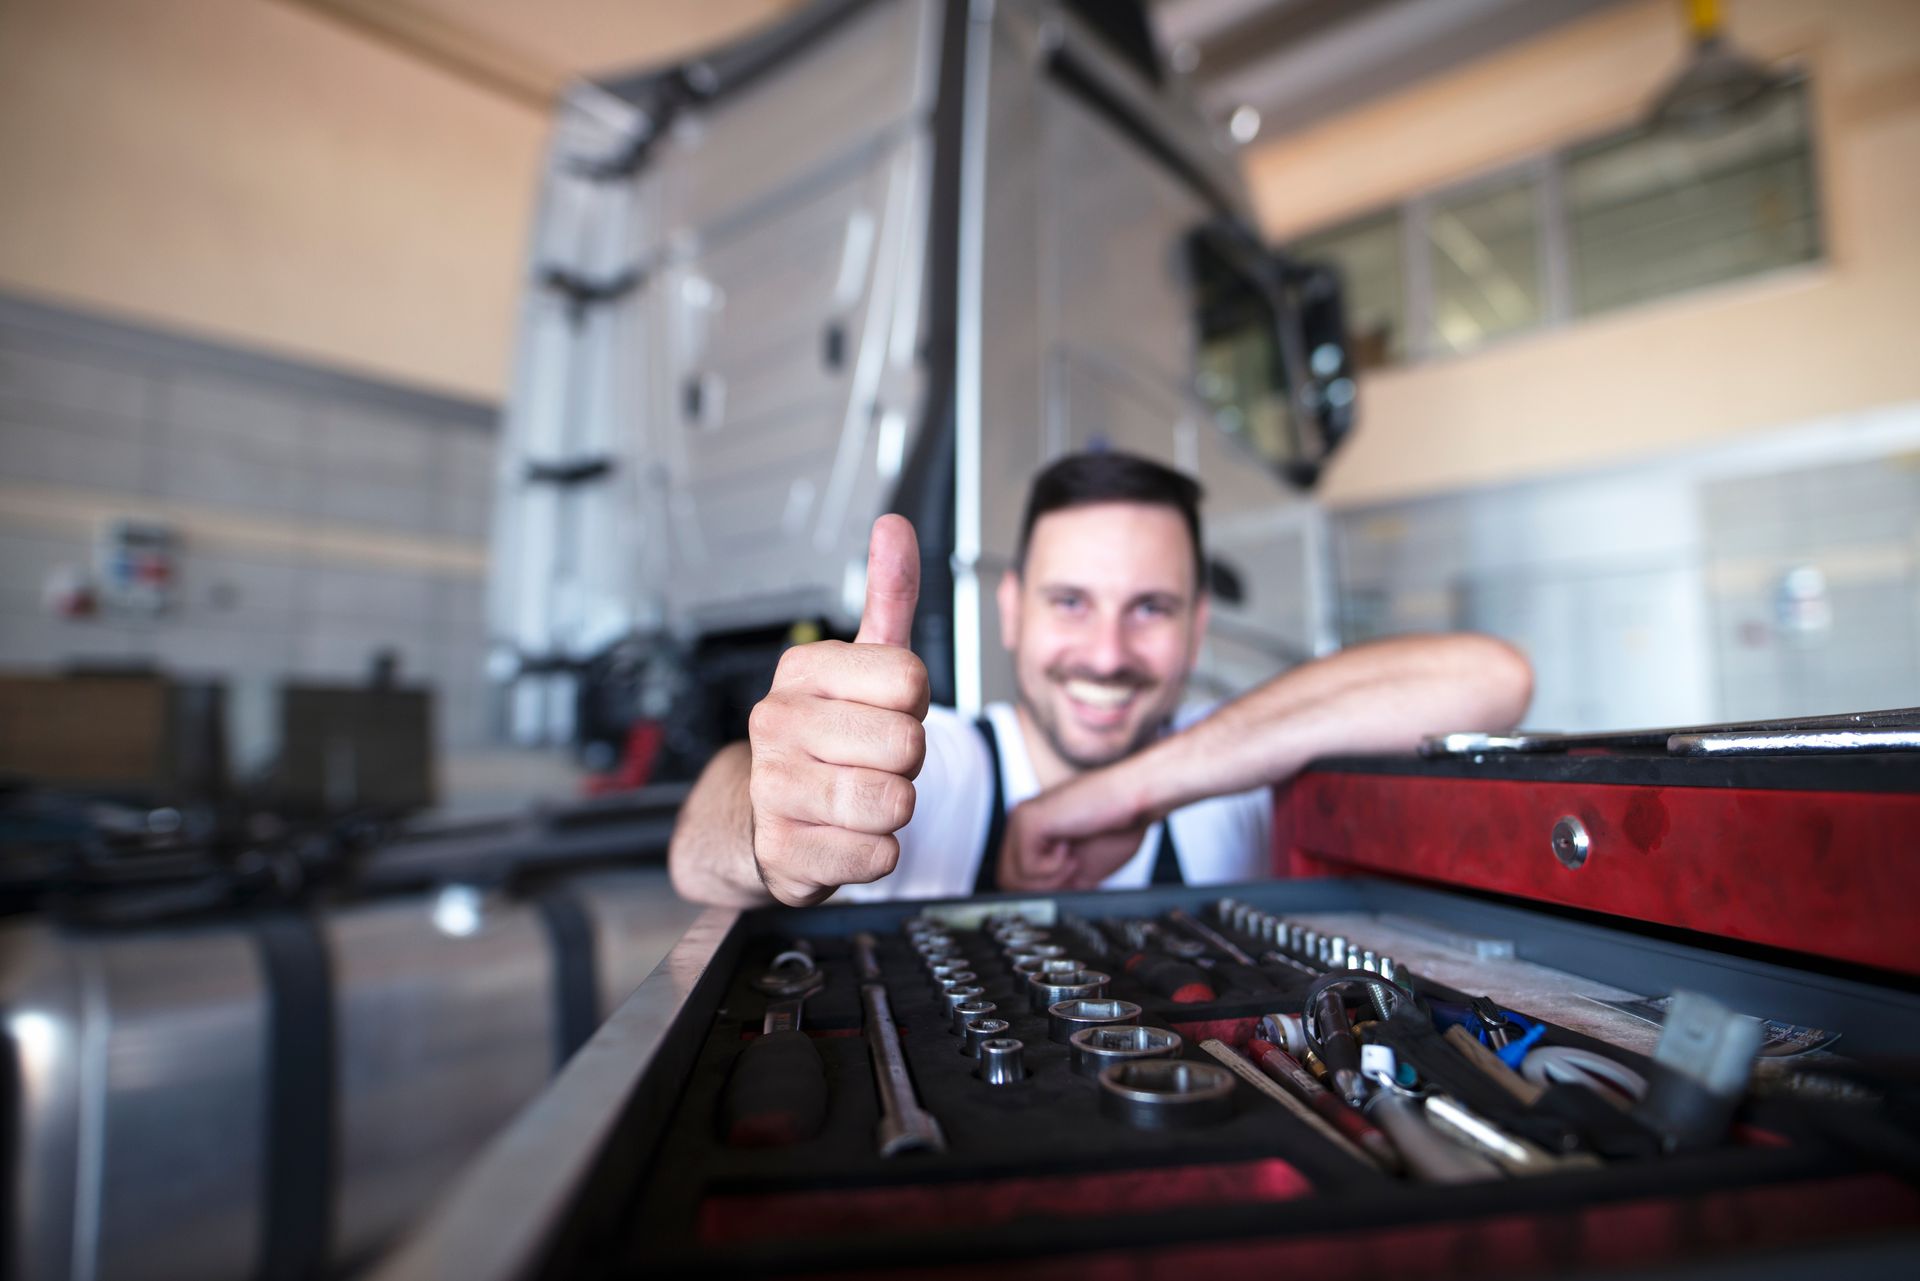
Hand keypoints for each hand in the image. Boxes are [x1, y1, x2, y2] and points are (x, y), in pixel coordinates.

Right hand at [746, 515, 928, 904]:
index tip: (883, 712)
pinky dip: (877, 853)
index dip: (914, 704)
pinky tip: (846, 836)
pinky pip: (876, 856)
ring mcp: (773, 788)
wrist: (765, 817)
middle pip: (907, 744)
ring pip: (893, 802)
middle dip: (907, 762)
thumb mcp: (863, 664)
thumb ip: (887, 596)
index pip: (910, 678)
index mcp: (802, 670)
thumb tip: (893, 526)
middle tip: (873, 762)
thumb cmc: (831, 737)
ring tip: (861, 797)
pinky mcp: (781, 852)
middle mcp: (777, 722)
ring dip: (895, 809)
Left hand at [999, 764, 1157, 891]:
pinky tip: (1070, 846)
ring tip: (1072, 857)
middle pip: (1008, 881)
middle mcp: (1020, 822)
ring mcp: (1020, 819)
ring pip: (1012, 878)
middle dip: (1044, 887)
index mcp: (1030, 832)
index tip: (1070, 880)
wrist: (1136, 799)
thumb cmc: (1116, 828)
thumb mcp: (1079, 869)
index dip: (1042, 890)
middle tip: (1072, 866)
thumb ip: (1052, 884)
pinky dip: (1054, 868)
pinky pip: (1027, 868)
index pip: (1014, 878)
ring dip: (1050, 879)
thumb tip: (1035, 909)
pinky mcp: (1028, 821)